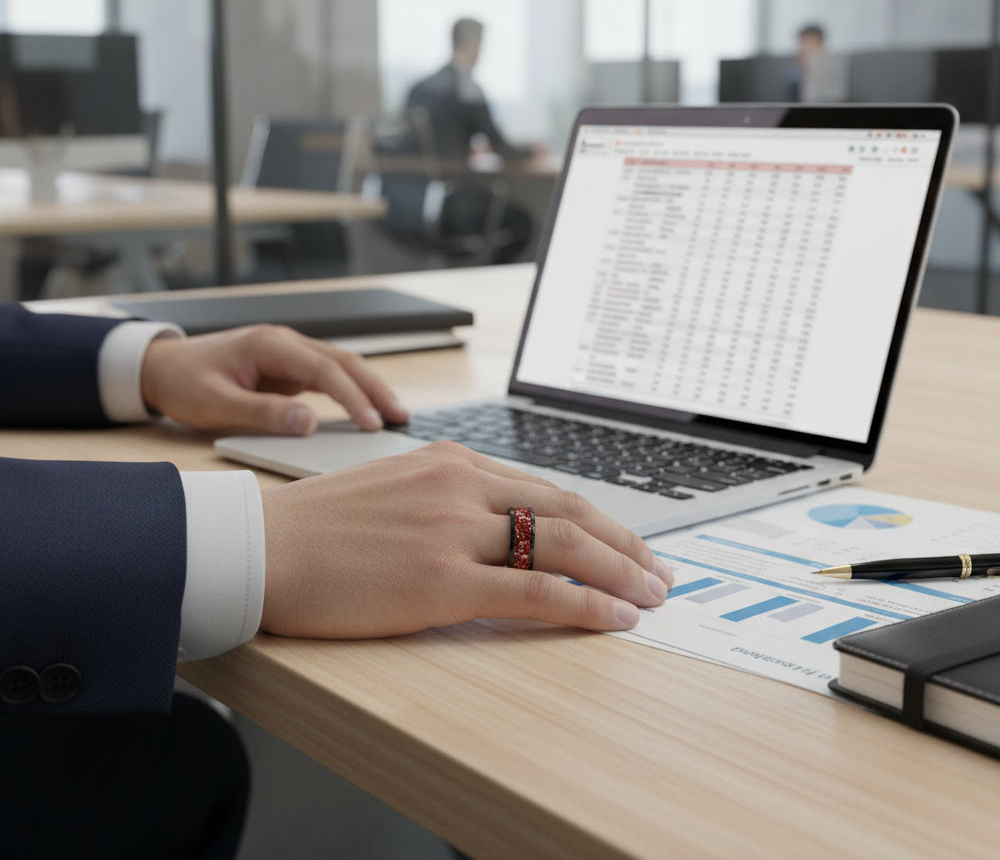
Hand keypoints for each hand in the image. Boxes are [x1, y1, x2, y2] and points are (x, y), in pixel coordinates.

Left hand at [140, 324, 407, 433]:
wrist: (161, 368)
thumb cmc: (185, 384)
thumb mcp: (217, 405)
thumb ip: (264, 414)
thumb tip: (310, 422)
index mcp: (270, 345)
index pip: (324, 369)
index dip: (352, 397)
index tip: (372, 423)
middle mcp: (286, 343)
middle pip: (344, 361)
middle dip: (375, 388)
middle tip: (401, 416)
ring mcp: (289, 354)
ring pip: (341, 366)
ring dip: (368, 388)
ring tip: (393, 415)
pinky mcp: (288, 368)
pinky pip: (328, 378)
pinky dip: (350, 392)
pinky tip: (365, 410)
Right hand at [260, 441, 673, 637]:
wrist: (259, 547)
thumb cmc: (317, 527)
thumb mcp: (392, 490)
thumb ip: (445, 499)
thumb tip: (492, 524)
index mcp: (449, 462)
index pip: (544, 488)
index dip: (595, 519)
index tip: (625, 542)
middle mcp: (460, 486)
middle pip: (567, 510)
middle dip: (624, 543)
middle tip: (658, 570)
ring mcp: (452, 531)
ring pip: (561, 545)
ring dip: (619, 571)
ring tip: (651, 594)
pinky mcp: (440, 580)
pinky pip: (534, 591)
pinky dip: (584, 604)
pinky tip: (613, 617)